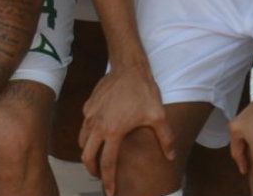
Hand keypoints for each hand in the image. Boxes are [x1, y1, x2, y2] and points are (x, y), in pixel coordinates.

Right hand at [81, 66, 174, 195]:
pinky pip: (84, 125)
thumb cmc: (143, 91)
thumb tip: (171, 156)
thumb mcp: (158, 116)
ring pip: (82, 141)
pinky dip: (89, 134)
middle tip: (100, 177)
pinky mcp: (88, 106)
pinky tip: (100, 133)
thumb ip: (165, 139)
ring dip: (88, 152)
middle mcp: (97, 125)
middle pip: (86, 156)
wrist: (128, 68)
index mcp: (113, 132)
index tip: (110, 192)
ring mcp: (90, 115)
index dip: (108, 181)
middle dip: (92, 170)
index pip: (107, 164)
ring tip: (98, 157)